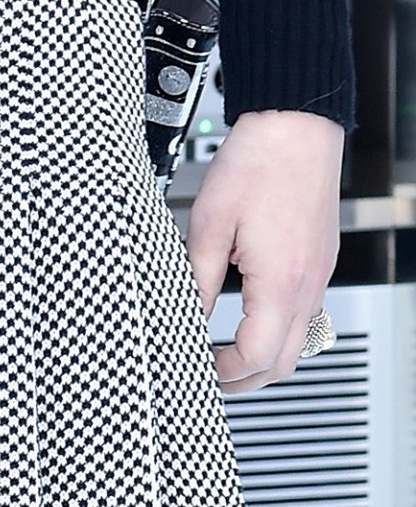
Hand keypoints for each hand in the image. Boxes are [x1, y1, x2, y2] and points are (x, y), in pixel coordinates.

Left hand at [185, 108, 343, 392]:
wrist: (295, 127)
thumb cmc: (258, 163)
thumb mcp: (209, 222)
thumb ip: (198, 276)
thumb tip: (187, 312)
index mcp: (280, 281)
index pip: (256, 356)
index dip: (224, 372)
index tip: (198, 368)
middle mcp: (308, 285)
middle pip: (283, 362)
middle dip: (246, 380)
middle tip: (210, 376)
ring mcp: (318, 274)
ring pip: (299, 342)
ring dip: (264, 357)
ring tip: (226, 353)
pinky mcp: (319, 261)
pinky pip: (305, 314)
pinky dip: (278, 330)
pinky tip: (251, 317)